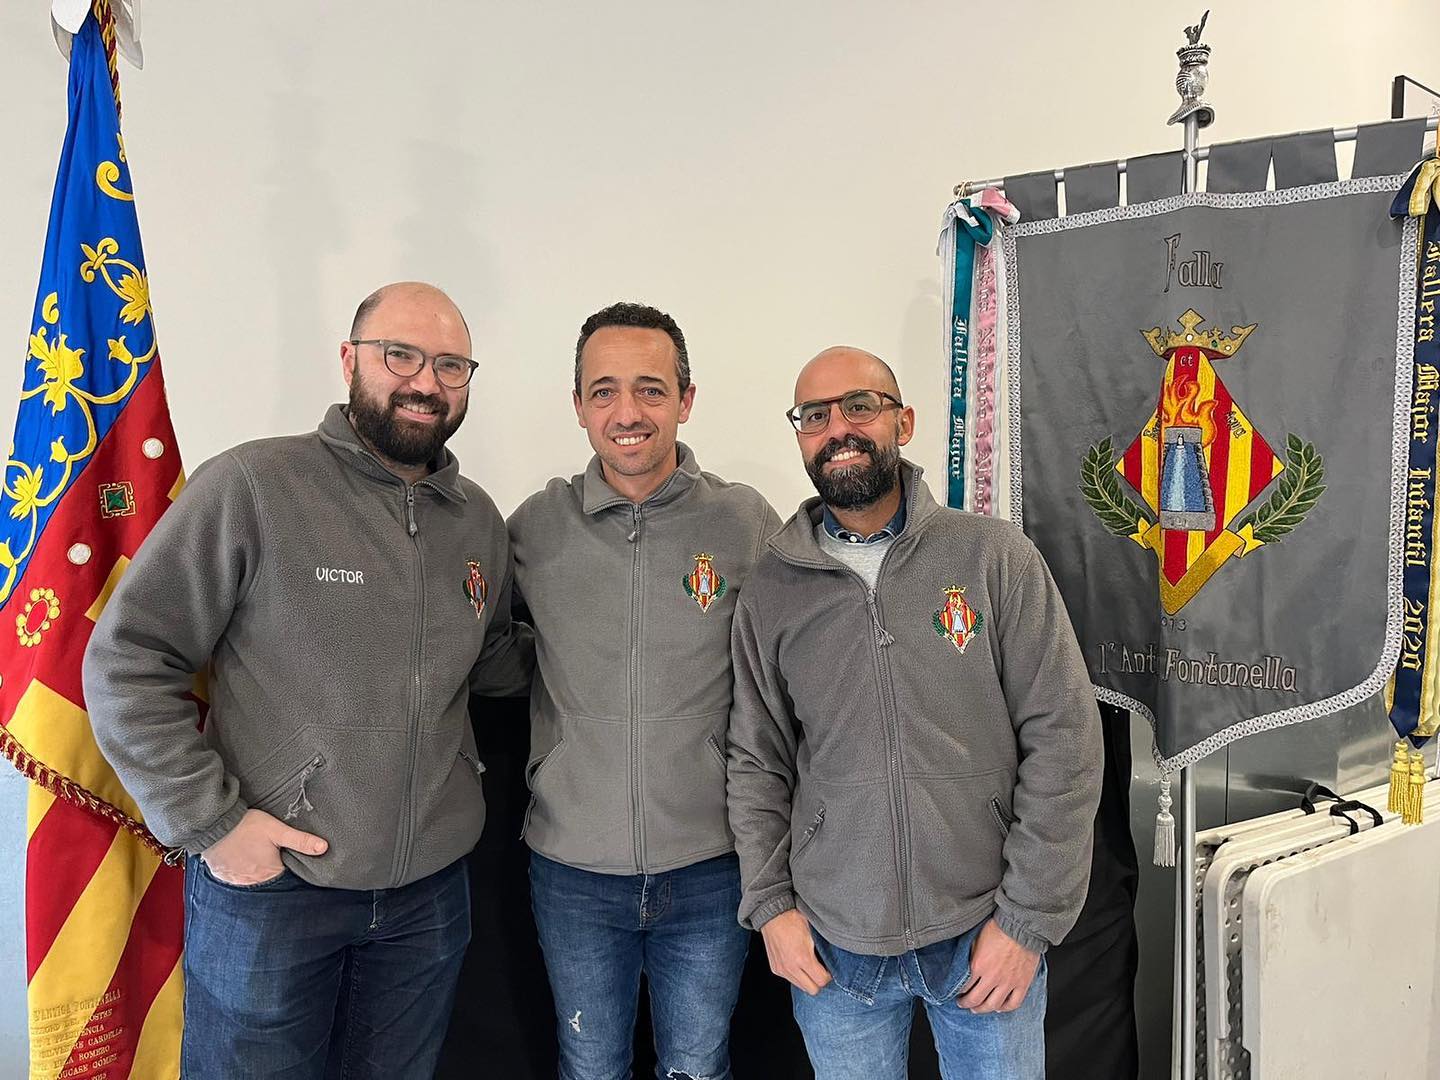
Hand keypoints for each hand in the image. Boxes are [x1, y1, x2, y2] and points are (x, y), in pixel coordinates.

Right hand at [200, 808, 326, 885]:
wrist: (213, 823)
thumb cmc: (247, 826)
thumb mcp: (277, 830)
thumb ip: (300, 840)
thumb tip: (324, 848)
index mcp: (269, 873)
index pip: (285, 877)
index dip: (288, 868)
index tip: (288, 859)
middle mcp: (252, 882)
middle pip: (268, 879)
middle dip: (271, 871)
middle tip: (269, 855)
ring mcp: (235, 880)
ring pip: (251, 880)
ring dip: (255, 871)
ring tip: (255, 856)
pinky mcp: (222, 875)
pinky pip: (234, 878)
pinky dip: (239, 871)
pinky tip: (241, 859)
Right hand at [760, 909, 831, 995]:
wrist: (772, 915)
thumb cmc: (793, 920)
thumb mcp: (812, 933)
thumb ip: (821, 951)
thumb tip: (831, 961)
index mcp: (803, 957)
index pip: (821, 981)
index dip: (828, 977)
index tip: (828, 971)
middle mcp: (791, 967)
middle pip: (812, 990)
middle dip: (819, 982)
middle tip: (820, 971)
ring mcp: (782, 969)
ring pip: (801, 986)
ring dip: (807, 980)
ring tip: (808, 967)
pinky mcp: (775, 969)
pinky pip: (790, 979)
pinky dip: (796, 975)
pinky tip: (797, 964)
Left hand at [956, 919, 1039, 1012]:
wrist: (1021, 925)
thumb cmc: (998, 928)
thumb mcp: (976, 939)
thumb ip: (970, 955)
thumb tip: (963, 965)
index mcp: (978, 965)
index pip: (964, 986)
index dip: (958, 991)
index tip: (956, 992)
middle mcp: (992, 977)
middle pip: (976, 999)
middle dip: (966, 1003)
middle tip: (962, 1003)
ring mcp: (1008, 982)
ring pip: (993, 1005)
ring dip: (982, 1009)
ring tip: (977, 1008)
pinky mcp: (1022, 983)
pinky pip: (1013, 1003)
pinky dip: (1005, 1008)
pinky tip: (999, 1007)